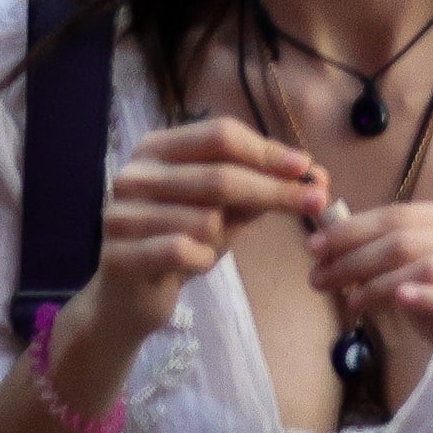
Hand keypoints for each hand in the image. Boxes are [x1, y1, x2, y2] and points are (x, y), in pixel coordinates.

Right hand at [71, 116, 329, 360]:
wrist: (130, 296)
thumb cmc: (181, 240)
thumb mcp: (225, 208)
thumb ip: (263, 187)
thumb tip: (316, 175)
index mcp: (158, 149)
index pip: (219, 136)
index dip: (267, 151)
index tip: (306, 168)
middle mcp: (134, 175)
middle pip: (220, 176)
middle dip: (274, 191)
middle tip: (316, 202)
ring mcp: (119, 213)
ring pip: (205, 219)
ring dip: (221, 238)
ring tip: (207, 247)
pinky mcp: (116, 255)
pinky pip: (182, 251)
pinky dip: (201, 260)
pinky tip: (192, 264)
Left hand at [307, 201, 432, 418]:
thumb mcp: (417, 281)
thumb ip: (387, 257)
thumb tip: (328, 235)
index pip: (404, 215)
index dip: (354, 230)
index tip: (315, 248)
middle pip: (412, 240)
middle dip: (357, 257)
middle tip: (319, 277)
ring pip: (432, 267)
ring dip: (380, 283)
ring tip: (350, 300)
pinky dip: (429, 299)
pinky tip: (399, 301)